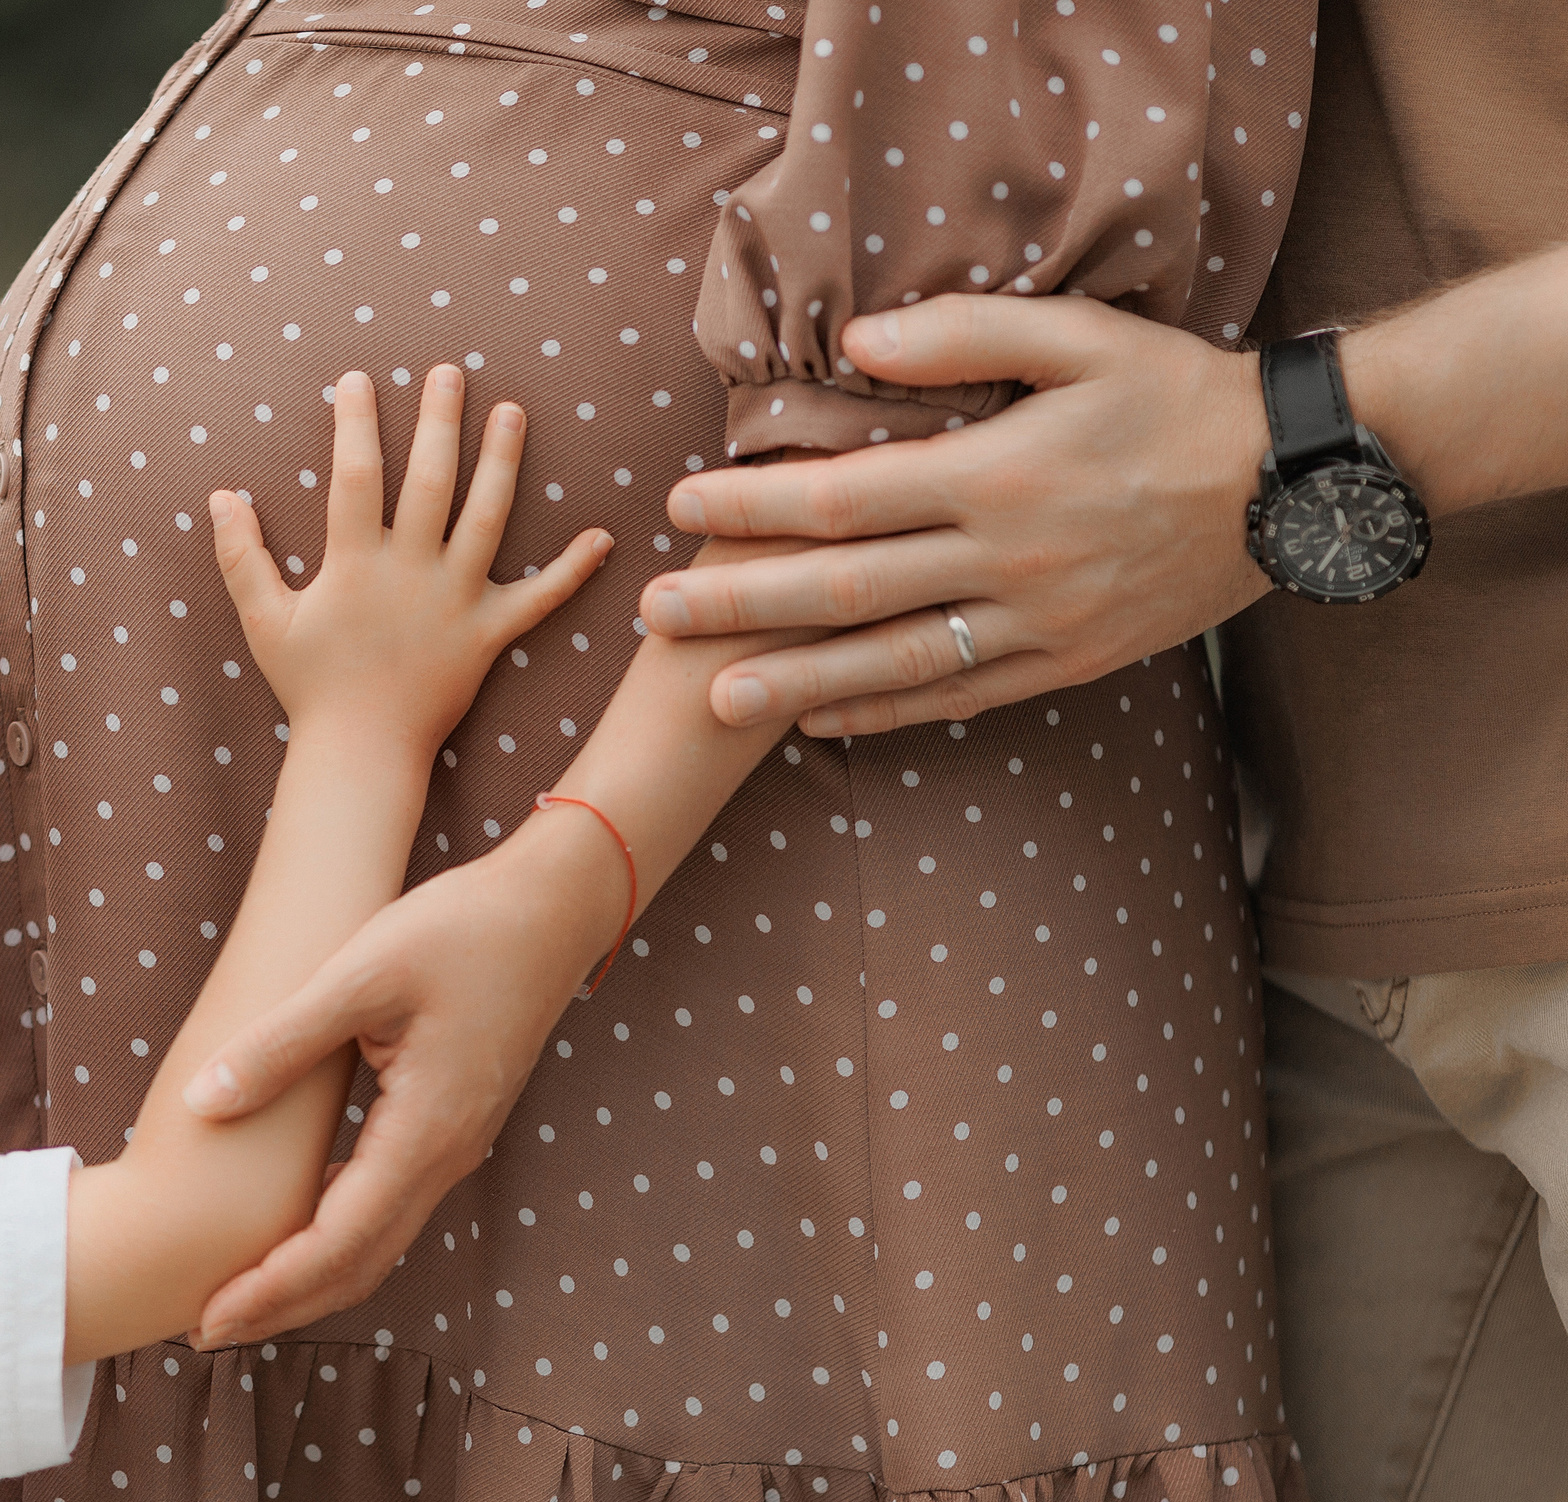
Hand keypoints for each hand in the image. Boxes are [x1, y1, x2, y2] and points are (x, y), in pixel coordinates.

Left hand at [177, 809, 619, 1343]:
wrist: (552, 909)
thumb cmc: (459, 930)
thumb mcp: (359, 976)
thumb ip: (279, 1044)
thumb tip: (202, 1104)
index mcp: (423, 1132)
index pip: (337, 1241)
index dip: (269, 1288)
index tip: (205, 1318)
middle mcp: (445, 1156)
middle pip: (359, 1263)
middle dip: (281, 1304)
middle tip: (202, 1330)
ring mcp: (455, 1145)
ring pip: (378, 1242)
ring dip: (309, 1277)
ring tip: (239, 1292)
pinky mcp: (453, 1126)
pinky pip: (389, 1206)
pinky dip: (337, 1235)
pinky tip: (294, 1224)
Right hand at [209, 364, 610, 754]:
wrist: (361, 753)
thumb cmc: (310, 688)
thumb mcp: (262, 621)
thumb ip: (241, 557)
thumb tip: (221, 495)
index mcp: (355, 565)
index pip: (356, 476)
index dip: (357, 425)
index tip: (359, 380)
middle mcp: (411, 573)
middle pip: (431, 482)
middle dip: (439, 422)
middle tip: (449, 373)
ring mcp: (456, 602)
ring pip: (487, 520)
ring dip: (502, 463)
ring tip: (511, 412)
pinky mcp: (489, 635)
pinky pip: (539, 600)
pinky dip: (573, 571)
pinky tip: (602, 535)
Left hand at [640, 295, 1271, 736]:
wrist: (1294, 479)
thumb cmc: (1176, 394)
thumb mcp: (1080, 335)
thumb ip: (963, 334)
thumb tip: (855, 342)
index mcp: (998, 474)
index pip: (843, 497)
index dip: (753, 505)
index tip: (681, 504)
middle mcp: (1008, 559)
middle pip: (845, 587)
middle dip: (740, 602)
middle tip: (653, 615)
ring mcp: (1036, 623)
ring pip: (892, 661)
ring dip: (795, 681)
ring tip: (714, 699)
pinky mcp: (1065, 663)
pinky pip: (957, 698)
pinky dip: (883, 711)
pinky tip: (818, 720)